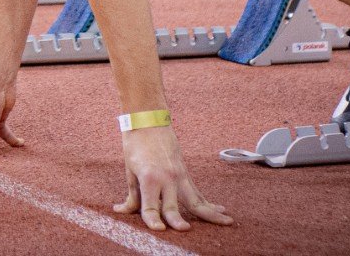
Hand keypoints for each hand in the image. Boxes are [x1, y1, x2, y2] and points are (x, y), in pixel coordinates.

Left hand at [114, 125, 231, 231]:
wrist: (148, 119)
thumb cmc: (136, 143)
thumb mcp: (130, 169)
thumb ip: (131, 195)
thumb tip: (122, 211)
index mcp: (150, 178)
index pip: (151, 206)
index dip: (152, 220)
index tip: (158, 230)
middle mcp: (167, 178)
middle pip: (175, 205)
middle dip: (179, 221)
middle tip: (184, 230)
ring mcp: (179, 175)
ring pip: (196, 199)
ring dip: (211, 213)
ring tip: (227, 222)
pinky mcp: (185, 172)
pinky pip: (197, 192)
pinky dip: (208, 202)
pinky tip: (220, 209)